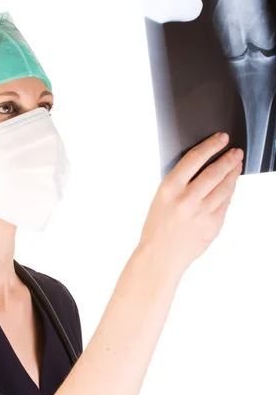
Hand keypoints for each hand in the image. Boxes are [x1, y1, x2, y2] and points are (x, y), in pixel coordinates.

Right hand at [138, 133, 242, 274]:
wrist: (159, 255)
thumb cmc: (158, 225)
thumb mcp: (162, 197)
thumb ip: (181, 182)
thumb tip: (204, 165)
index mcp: (169, 188)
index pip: (194, 158)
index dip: (211, 145)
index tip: (222, 138)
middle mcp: (187, 199)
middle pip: (215, 172)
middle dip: (229, 159)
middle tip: (236, 152)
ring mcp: (201, 213)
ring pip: (225, 187)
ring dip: (233, 174)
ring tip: (237, 166)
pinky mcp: (213, 225)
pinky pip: (226, 203)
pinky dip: (229, 192)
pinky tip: (231, 186)